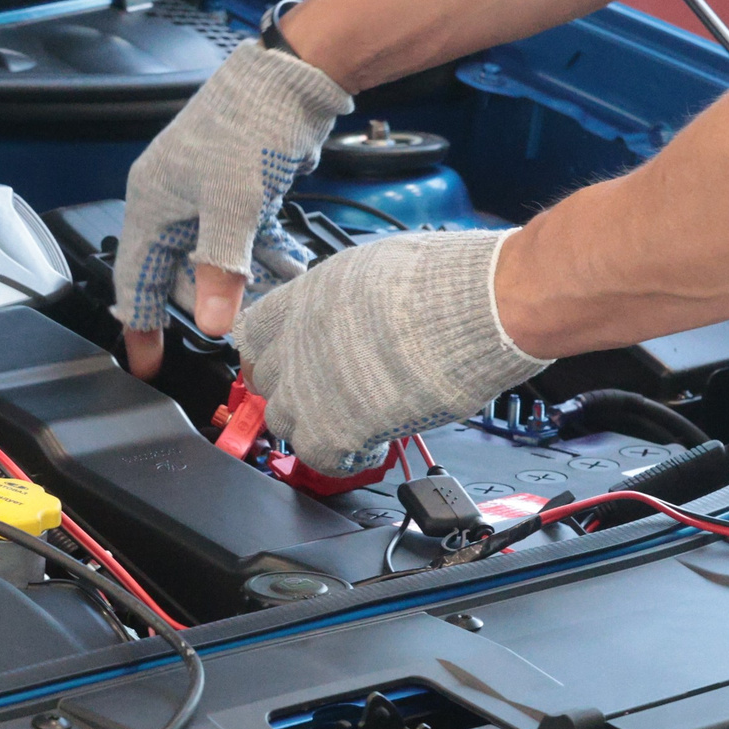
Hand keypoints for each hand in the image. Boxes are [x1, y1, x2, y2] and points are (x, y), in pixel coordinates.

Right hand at [112, 39, 353, 376]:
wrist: (293, 76)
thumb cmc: (252, 125)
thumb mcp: (235, 207)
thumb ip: (221, 270)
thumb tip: (215, 325)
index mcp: (152, 201)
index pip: (134, 278)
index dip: (140, 324)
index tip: (147, 362)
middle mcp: (172, 198)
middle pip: (176, 271)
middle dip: (205, 304)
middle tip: (227, 334)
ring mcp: (205, 192)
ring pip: (213, 255)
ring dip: (242, 282)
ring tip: (269, 307)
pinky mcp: (237, 186)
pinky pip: (241, 236)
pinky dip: (261, 256)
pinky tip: (288, 271)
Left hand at [232, 229, 549, 474]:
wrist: (476, 309)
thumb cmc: (447, 280)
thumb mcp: (377, 268)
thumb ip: (345, 299)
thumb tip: (349, 314)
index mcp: (304, 298)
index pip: (253, 334)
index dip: (272, 353)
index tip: (288, 363)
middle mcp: (295, 344)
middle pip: (265, 383)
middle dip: (294, 391)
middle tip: (328, 394)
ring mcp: (309, 390)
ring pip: (285, 423)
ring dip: (316, 425)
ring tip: (354, 419)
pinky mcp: (334, 430)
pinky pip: (319, 460)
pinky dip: (344, 459)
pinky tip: (374, 442)